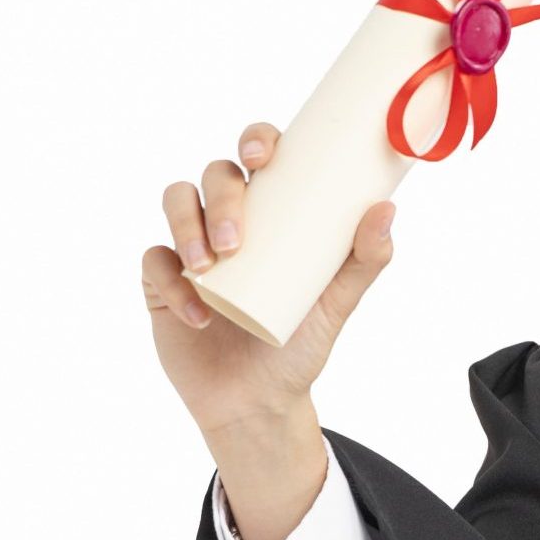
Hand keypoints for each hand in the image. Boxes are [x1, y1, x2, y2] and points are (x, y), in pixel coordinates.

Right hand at [141, 122, 395, 438]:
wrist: (261, 399)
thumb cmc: (301, 341)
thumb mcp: (338, 301)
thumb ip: (367, 259)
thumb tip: (386, 208)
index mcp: (272, 210)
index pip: (257, 156)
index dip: (255, 140)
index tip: (263, 157)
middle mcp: (228, 219)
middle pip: (214, 176)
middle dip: (222, 198)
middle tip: (238, 239)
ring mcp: (191, 247)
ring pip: (176, 204)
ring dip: (188, 227)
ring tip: (210, 265)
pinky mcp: (161, 283)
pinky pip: (154, 265)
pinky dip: (172, 284)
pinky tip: (197, 312)